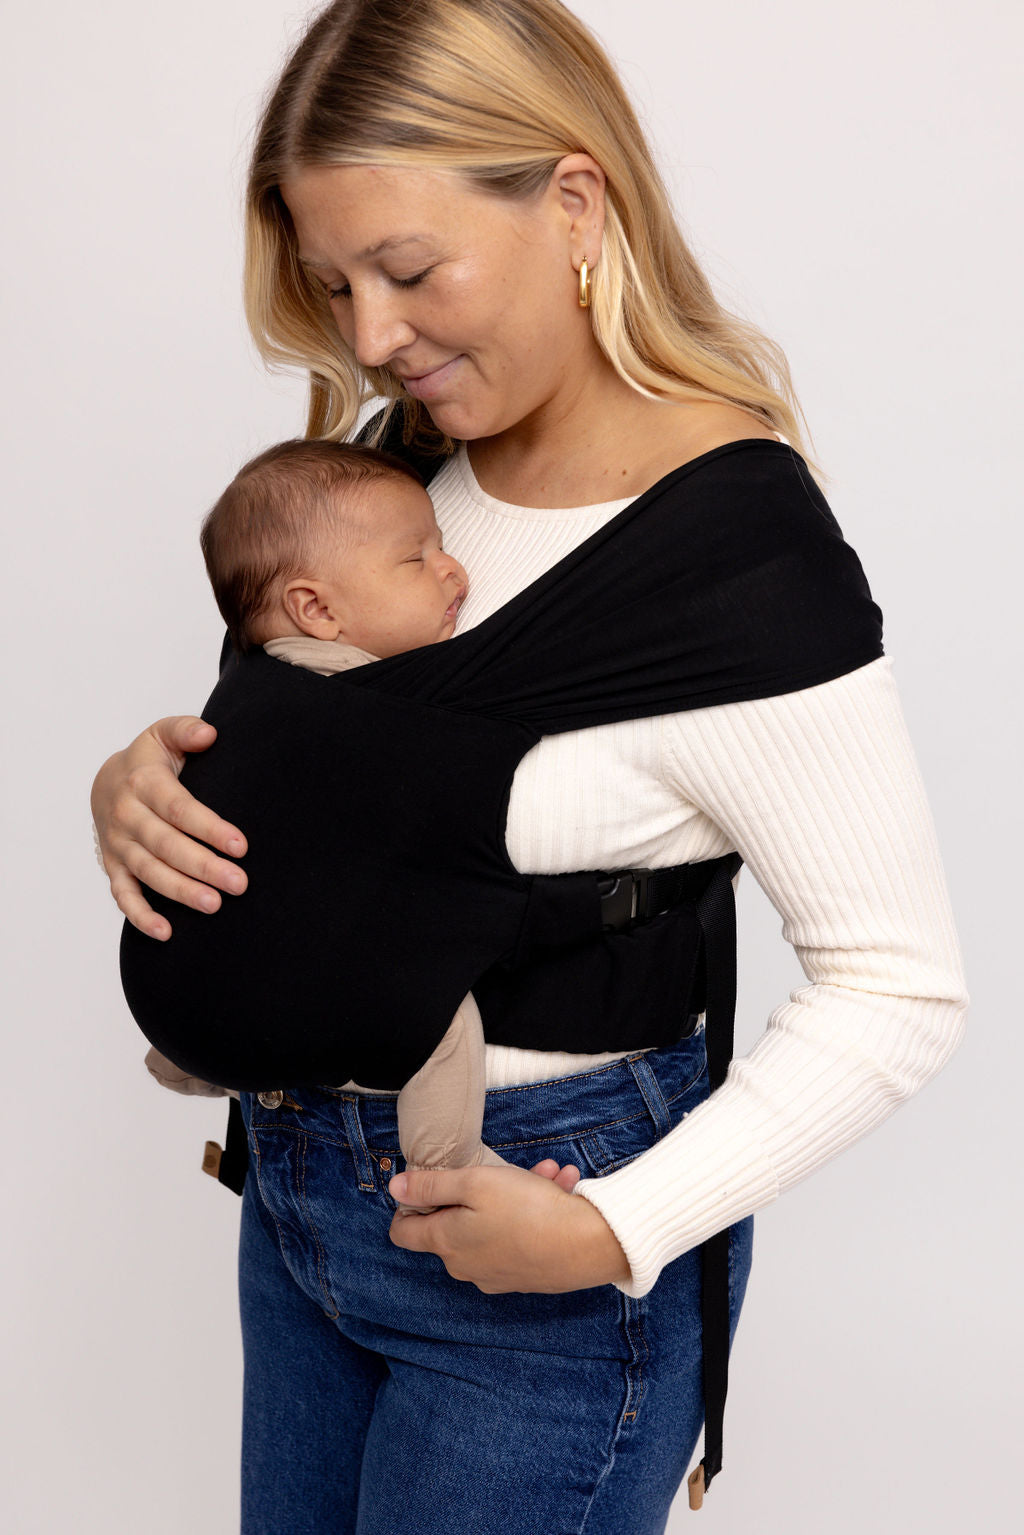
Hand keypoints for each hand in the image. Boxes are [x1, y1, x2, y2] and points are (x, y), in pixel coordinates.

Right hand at [91, 716, 247, 939]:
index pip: (178, 809)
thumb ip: (185, 730)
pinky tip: (167, 932)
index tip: (240, 845)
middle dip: (203, 866)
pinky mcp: (113, 867)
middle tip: (238, 883)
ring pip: (149, 873)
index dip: (209, 828)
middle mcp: (126, 816)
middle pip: (166, 846)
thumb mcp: (163, 735)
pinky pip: (123, 896)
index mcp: (142, 783)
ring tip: (214, 905)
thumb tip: (209, 734)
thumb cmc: (147, 761)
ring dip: (181, 892)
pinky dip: (141, 917)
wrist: (104, 782)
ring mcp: (118, 845)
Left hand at [387, 1161, 631, 1293]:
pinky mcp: (524, 1274)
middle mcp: (466, 1266)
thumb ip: (431, 1185)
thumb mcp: (474, 1183)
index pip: (404, 1233)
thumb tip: (395, 1187)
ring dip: (515, 1195)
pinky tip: (561, 1185)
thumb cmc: (527, 1210)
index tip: (430, 1183)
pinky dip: (535, 1212)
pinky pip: (520, 1236)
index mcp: (446, 1243)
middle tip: (503, 1169)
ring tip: (548, 1173)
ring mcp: (496, 1274)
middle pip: (454, 1225)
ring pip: (495, 1225)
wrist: (586, 1246)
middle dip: (477, 1192)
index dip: (408, 1205)